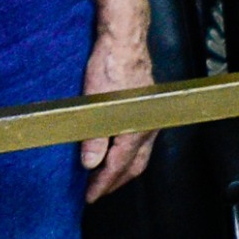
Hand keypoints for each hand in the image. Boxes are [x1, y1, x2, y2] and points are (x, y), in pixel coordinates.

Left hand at [78, 29, 154, 200]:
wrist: (124, 41)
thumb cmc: (111, 67)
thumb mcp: (95, 105)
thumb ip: (94, 137)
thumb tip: (90, 165)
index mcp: (136, 129)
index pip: (118, 166)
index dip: (102, 184)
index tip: (88, 197)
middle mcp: (148, 126)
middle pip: (135, 165)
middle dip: (116, 182)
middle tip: (96, 193)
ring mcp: (150, 117)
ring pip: (140, 154)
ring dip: (123, 169)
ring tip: (105, 177)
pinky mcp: (146, 109)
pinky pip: (141, 142)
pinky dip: (128, 154)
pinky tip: (116, 151)